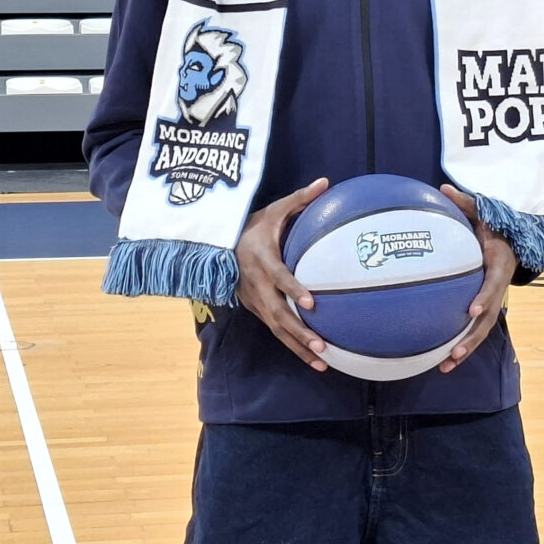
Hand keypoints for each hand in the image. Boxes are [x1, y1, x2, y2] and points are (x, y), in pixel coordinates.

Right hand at [236, 177, 330, 371]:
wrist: (218, 245)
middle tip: (322, 345)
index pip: (278, 276)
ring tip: (322, 361)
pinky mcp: (255, 310)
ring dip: (298, 346)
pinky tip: (314, 359)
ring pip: (276, 328)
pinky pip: (275, 330)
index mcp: (262, 259)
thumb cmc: (252, 225)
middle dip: (299, 331)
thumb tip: (326, 182)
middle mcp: (256, 284)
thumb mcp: (274, 209)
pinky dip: (292, 346)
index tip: (311, 302)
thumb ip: (300, 198)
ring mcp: (254, 300)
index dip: (293, 288)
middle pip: (278, 313)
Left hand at [438, 185, 517, 373]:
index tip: (471, 311)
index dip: (484, 298)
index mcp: (499, 264)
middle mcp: (498, 287)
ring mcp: (493, 299)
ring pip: (482, 329)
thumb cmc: (495, 224)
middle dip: (472, 337)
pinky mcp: (485, 306)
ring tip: (445, 365)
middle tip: (455, 351)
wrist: (515, 238)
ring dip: (465, 348)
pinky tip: (441, 359)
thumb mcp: (484, 211)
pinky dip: (461, 343)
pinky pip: (475, 328)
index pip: (493, 284)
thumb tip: (442, 188)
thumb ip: (464, 203)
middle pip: (488, 318)